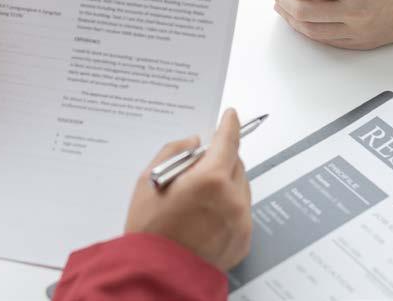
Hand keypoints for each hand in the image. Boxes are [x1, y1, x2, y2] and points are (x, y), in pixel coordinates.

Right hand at [125, 109, 251, 271]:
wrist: (156, 276)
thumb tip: (194, 143)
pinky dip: (228, 207)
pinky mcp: (243, 240)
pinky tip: (205, 216)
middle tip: (198, 169)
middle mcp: (232, 199)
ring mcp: (241, 221)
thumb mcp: (149, 182)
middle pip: (235, 163)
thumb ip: (174, 153)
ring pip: (240, 187)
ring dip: (225, 184)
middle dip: (221, 160)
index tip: (230, 116)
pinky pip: (240, 211)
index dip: (229, 125)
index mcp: (210, 180)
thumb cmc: (149, 232)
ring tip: (198, 198)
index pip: (228, 140)